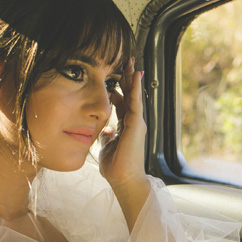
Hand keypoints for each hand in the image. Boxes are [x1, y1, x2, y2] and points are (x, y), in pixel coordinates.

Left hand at [99, 57, 147, 190]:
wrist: (124, 179)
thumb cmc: (116, 168)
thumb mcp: (106, 148)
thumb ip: (106, 137)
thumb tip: (104, 130)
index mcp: (126, 127)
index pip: (123, 103)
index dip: (118, 90)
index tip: (113, 77)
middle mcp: (134, 123)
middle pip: (130, 95)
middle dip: (128, 79)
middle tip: (127, 61)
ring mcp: (137, 123)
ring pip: (135, 95)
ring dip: (133, 79)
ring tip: (132, 63)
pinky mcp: (137, 124)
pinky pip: (137, 101)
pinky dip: (136, 87)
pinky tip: (136, 74)